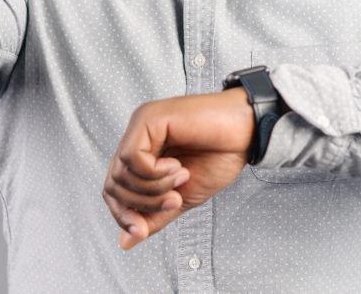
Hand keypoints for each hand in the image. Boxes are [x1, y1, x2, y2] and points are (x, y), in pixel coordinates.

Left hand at [103, 88, 253, 249]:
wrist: (247, 132)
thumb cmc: (220, 155)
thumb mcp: (182, 197)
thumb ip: (154, 216)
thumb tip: (127, 241)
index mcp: (143, 153)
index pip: (114, 190)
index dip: (124, 215)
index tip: (142, 231)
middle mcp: (137, 137)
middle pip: (113, 185)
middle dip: (141, 205)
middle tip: (174, 201)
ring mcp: (141, 126)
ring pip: (120, 173)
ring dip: (153, 188)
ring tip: (182, 179)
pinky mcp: (149, 119)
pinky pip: (133, 158)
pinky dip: (155, 173)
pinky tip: (178, 167)